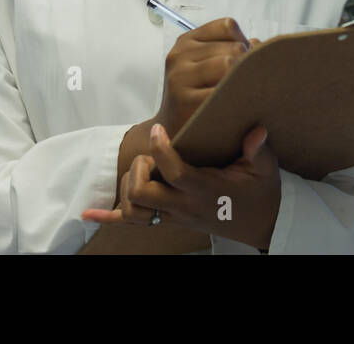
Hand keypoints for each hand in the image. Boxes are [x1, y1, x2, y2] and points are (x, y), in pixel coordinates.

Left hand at [83, 122, 282, 249]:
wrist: (261, 222)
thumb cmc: (260, 190)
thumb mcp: (265, 169)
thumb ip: (258, 150)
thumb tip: (256, 130)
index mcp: (204, 189)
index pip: (173, 172)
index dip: (160, 150)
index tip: (158, 130)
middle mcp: (184, 206)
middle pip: (142, 192)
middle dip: (140, 167)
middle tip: (153, 153)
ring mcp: (174, 216)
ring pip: (134, 208)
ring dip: (129, 185)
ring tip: (145, 168)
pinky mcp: (169, 221)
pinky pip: (132, 223)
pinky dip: (108, 218)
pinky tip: (88, 214)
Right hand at [155, 18, 260, 135]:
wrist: (173, 128)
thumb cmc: (197, 94)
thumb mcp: (207, 64)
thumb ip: (231, 49)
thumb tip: (258, 45)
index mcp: (187, 41)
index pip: (228, 26)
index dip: (243, 41)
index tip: (243, 60)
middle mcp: (180, 55)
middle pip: (234, 47)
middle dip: (246, 64)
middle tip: (244, 82)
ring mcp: (180, 77)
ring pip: (228, 64)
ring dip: (241, 79)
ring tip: (240, 92)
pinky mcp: (185, 100)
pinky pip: (221, 90)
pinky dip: (235, 96)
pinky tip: (236, 105)